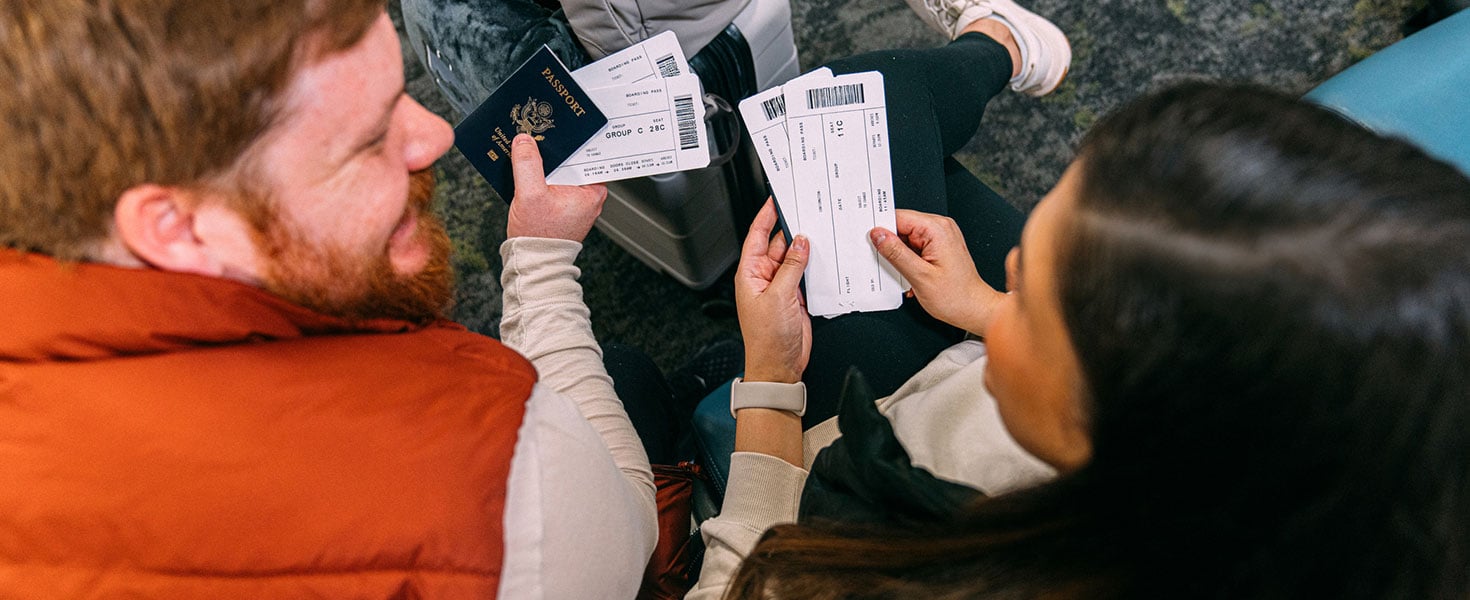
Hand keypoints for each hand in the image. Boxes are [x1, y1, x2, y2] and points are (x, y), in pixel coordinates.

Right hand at [506, 134, 606, 240]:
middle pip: (572, 162)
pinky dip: (543, 177)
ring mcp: (577, 202)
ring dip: (547, 164)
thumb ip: (527, 164)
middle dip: (556, 151)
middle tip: (540, 136)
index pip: (587, 155)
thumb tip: (524, 140)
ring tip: (532, 152)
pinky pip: (555, 183)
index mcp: (592, 191)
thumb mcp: (530, 194)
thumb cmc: (538, 235)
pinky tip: (530, 172)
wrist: (533, 261)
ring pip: (562, 172)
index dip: (571, 139)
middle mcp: (589, 196)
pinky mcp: (564, 207)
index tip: (559, 128)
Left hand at [736, 198, 811, 382]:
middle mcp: (764, 277)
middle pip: (778, 244)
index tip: (775, 198)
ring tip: (819, 229)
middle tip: (807, 211)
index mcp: (750, 274)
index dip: (765, 216)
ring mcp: (780, 286)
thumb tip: (800, 242)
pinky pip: (804, 273)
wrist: (779, 366)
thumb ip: (791, 267)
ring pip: (793, 258)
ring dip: (805, 247)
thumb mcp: (779, 297)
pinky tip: (823, 255)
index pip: (757, 236)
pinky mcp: (795, 296)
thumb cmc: (768, 339)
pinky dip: (813, 265)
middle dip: (791, 228)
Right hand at [870, 209, 1003, 335]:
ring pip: (906, 238)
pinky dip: (908, 261)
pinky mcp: (938, 246)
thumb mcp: (919, 276)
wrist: (974, 309)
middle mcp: (941, 228)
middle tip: (890, 265)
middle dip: (891, 246)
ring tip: (908, 274)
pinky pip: (914, 246)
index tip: (871, 243)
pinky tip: (912, 275)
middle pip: (902, 227)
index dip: (882, 230)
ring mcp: (940, 237)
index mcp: (937, 229)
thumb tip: (878, 235)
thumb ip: (896, 253)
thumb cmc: (956, 296)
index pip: (899, 217)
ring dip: (900, 257)